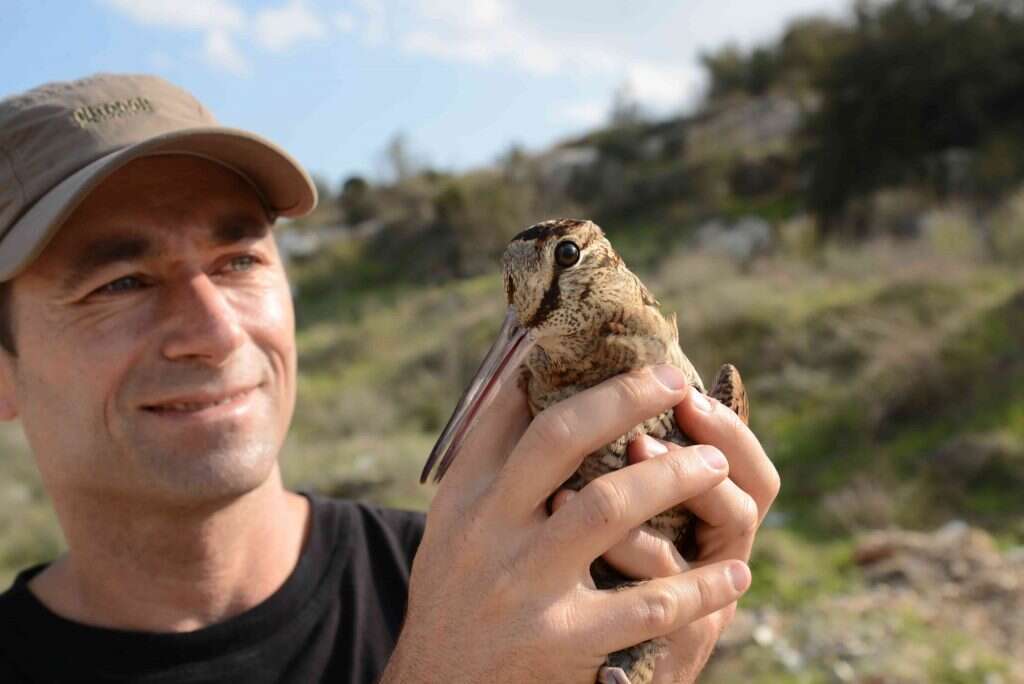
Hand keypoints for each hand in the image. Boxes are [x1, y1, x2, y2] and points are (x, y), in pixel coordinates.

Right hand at [382, 366, 752, 683]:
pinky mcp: (564, 641)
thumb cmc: (457, 591)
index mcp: (467, 496)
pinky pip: (646, 604)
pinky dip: (698, 587)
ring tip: (716, 465)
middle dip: (624, 400)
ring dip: (671, 477)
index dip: (568, 375)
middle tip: (675, 381)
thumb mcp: (455, 521)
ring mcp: (528, 586)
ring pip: (608, 508)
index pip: (513, 414)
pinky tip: (735, 572)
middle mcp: (492, 531)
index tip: (622, 351)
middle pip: (561, 440)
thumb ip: (488, 456)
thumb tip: (525, 376)